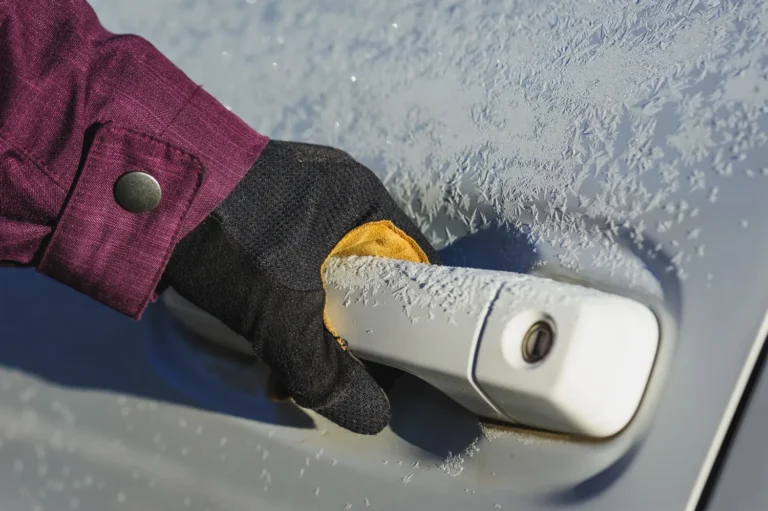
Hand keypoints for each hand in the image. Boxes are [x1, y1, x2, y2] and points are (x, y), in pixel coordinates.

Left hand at [160, 141, 439, 433]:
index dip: (410, 312)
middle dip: (354, 323)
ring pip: (328, 266)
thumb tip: (371, 413)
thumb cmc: (227, 235)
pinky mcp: (263, 201)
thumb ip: (325, 369)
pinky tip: (263, 327)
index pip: (412, 263)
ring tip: (292, 359)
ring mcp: (299, 191)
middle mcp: (337, 189)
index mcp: (362, 199)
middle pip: (368, 270)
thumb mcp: (279, 313)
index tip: (394, 354)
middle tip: (339, 362)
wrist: (139, 188)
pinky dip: (287, 293)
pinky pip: (295, 255)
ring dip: (315, 314)